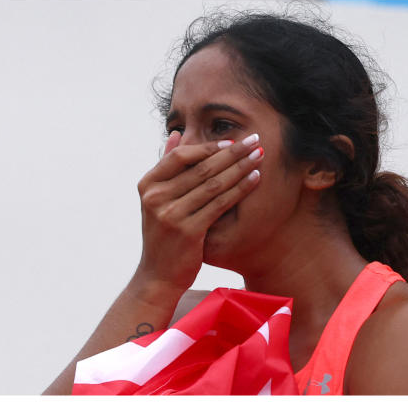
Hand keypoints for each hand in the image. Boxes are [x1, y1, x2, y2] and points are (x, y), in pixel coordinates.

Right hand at [134, 131, 262, 291]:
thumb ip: (166, 167)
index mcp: (147, 185)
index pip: (180, 156)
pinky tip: (255, 178)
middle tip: (254, 140)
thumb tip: (177, 134)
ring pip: (213, 184)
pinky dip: (240, 189)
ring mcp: (170, 214)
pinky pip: (220, 204)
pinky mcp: (188, 231)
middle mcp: (156, 197)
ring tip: (259, 156)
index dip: (207, 146)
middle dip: (231, 152)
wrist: (158, 275)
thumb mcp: (157, 199)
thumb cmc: (163, 234)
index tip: (232, 141)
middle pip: (200, 168)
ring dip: (240, 167)